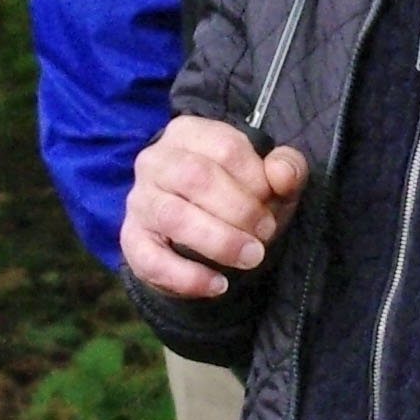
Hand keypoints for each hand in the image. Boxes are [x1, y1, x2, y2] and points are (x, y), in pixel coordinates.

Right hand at [123, 117, 311, 299]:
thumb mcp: (272, 178)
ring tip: (252, 257)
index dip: (257, 179)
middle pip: (197, 178)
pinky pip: (151, 260)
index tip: (273, 200)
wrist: (206, 236)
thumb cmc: (242, 195)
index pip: (227, 148)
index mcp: (190, 134)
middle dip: (241, 210)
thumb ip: (287, 168)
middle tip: (266, 233)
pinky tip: (219, 285)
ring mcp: (139, 201)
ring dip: (220, 241)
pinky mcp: (131, 240)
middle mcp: (156, 161)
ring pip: (174, 216)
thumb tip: (282, 174)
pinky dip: (188, 277)